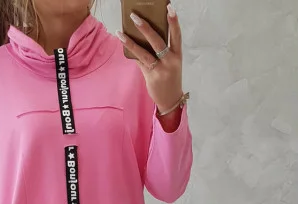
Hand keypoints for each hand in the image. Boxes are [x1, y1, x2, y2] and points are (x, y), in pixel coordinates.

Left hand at [118, 4, 183, 119]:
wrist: (170, 100)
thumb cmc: (170, 78)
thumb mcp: (171, 64)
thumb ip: (161, 51)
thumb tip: (144, 36)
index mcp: (177, 55)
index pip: (177, 35)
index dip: (173, 21)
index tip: (169, 7)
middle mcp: (170, 61)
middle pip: (157, 41)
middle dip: (145, 28)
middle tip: (134, 16)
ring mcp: (160, 70)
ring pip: (144, 53)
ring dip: (131, 42)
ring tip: (120, 32)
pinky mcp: (151, 77)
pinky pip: (139, 62)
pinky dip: (131, 54)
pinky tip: (123, 45)